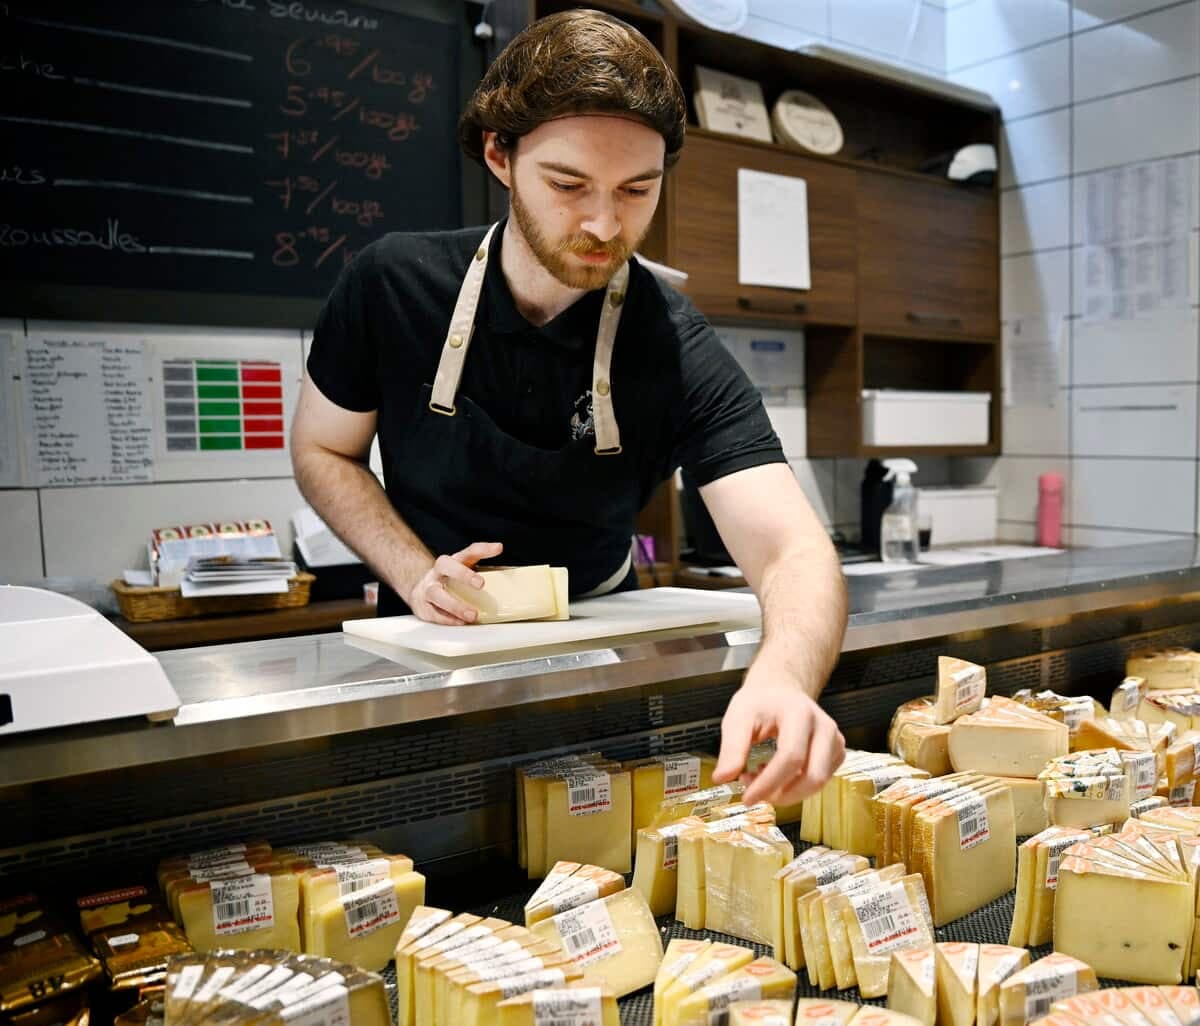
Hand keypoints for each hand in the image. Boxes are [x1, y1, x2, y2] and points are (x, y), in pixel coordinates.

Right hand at [407, 542, 502, 624]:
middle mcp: (438, 572)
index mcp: (453, 561)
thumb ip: (483, 564)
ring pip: (436, 593)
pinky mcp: (423, 607)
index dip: (483, 549)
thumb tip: (501, 555)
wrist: (422, 590)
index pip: (468, 551)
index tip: (498, 549)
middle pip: (446, 566)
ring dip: (455, 605)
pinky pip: (433, 613)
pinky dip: (448, 619)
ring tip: (472, 615)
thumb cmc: (448, 580)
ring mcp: (427, 589)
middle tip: (481, 583)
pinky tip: (460, 622)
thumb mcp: (465, 569)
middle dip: (463, 574)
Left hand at [712, 658, 845, 806]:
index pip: (791, 757)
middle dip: (782, 794)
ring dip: (788, 792)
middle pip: (812, 776)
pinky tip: (777, 774)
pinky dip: (797, 786)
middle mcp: (824, 726)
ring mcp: (834, 740)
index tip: (747, 798)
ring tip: (761, 778)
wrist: (780, 691)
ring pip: (818, 783)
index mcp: (800, 713)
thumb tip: (723, 778)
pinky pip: (820, 781)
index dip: (769, 783)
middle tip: (754, 793)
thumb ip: (732, 748)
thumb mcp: (738, 717)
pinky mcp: (836, 753)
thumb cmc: (761, 703)